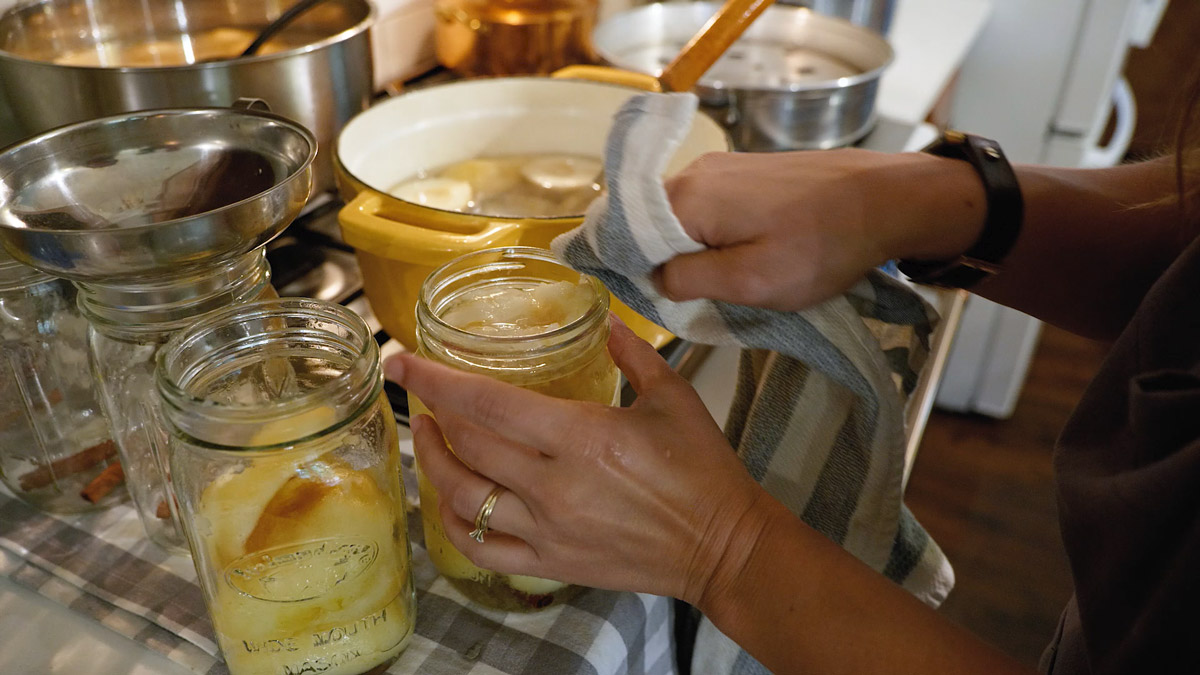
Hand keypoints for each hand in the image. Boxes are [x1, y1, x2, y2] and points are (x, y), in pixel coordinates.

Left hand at [384, 318, 767, 604]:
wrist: (724, 546)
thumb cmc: (704, 470)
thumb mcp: (673, 398)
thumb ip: (632, 353)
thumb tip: (605, 321)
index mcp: (582, 437)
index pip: (487, 402)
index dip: (435, 378)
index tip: (400, 359)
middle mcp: (555, 485)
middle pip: (466, 444)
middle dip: (430, 411)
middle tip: (421, 389)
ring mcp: (549, 529)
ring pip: (463, 497)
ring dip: (433, 462)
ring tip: (426, 435)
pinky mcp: (553, 563)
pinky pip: (482, 547)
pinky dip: (454, 524)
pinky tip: (448, 500)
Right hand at [659, 149, 985, 309]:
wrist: (885, 198)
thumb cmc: (821, 245)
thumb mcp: (750, 281)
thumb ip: (688, 281)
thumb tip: (654, 278)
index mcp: (684, 198)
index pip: (624, 238)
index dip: (635, 274)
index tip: (666, 301)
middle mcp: (692, 172)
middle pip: (649, 226)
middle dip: (668, 264)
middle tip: (706, 297)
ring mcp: (719, 167)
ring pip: (680, 219)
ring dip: (696, 252)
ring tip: (733, 279)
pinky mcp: (744, 170)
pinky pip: (708, 208)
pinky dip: (716, 236)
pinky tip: (747, 254)